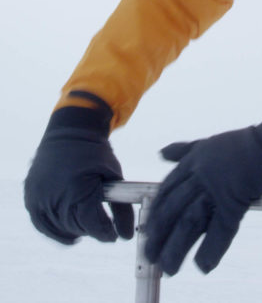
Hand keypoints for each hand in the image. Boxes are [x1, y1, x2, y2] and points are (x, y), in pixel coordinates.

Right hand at [24, 102, 133, 243]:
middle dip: (92, 229)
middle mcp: (53, 197)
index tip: (115, 236)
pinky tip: (71, 231)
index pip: (92, 225)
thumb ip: (122, 208)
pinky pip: (43, 225)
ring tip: (88, 223)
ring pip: (60, 229)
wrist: (69, 131)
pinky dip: (58, 230)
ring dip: (76, 230)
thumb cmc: (95, 152)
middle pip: (77, 228)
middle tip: (104, 225)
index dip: (105, 233)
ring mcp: (38, 199)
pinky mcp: (30, 198)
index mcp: (76, 190)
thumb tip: (126, 236)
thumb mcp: (114, 175)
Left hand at [144, 113, 261, 274]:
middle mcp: (200, 176)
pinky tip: (202, 266)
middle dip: (159, 235)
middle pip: (172, 209)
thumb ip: (183, 150)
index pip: (166, 190)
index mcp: (193, 162)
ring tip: (168, 268)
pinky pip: (219, 231)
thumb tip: (161, 153)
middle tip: (150, 255)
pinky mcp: (235, 203)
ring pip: (189, 222)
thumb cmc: (243, 144)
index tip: (147, 228)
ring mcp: (216, 190)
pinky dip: (210, 250)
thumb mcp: (207, 142)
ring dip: (176, 248)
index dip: (155, 212)